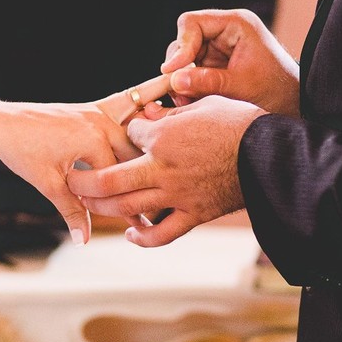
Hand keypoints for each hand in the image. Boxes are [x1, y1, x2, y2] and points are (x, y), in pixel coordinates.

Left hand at [0, 76, 171, 244]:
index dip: (135, 204)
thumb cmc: (22, 151)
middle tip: (166, 203)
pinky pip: (128, 106)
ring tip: (172, 166)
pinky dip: (147, 103)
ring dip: (152, 150)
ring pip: (136, 135)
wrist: (2, 121)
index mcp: (94, 140)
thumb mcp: (48, 183)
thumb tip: (84, 240)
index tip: (150, 224)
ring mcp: (100, 112)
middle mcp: (102, 123)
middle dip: (149, 180)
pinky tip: (170, 93)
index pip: (125, 178)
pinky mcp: (95, 108)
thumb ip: (72, 211)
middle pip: (137, 157)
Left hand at [67, 95, 264, 246]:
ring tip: (87, 204)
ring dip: (101, 208)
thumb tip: (154, 109)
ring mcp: (176, 195)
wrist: (271, 156)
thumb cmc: (241, 124)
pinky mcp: (193, 215)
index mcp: (163, 137)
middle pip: (108, 180)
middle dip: (84, 180)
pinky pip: (162, 234)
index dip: (126, 130)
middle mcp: (162, 169)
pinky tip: (132, 234)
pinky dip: (143, 238)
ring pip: (127, 208)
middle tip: (69, 177)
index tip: (127, 130)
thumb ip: (175, 110)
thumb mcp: (205, 104)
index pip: (130, 133)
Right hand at [161, 9, 299, 115]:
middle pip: (184, 40)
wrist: (292, 105)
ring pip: (184, 59)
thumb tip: (174, 80)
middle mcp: (224, 32)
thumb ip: (207, 82)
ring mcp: (218, 49)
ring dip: (182, 80)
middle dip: (179, 67)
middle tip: (178, 92)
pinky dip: (188, 87)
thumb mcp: (241, 86)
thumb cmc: (275, 90)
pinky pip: (191, 72)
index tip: (172, 71)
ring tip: (185, 101)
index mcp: (235, 24)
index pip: (192, 23)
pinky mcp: (214, 65)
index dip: (180, 45)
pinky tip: (191, 102)